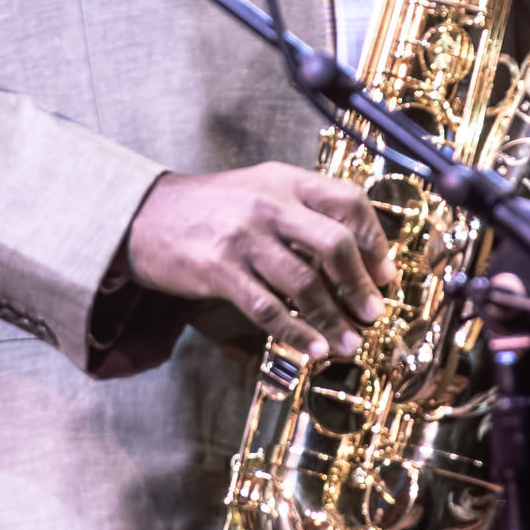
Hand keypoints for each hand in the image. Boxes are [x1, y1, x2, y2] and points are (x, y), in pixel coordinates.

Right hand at [124, 164, 395, 359]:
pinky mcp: (219, 270)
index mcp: (286, 180)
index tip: (386, 272)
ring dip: (332, 318)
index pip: (348, 201)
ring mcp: (243, 238)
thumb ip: (303, 211)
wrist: (144, 215)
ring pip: (304, 283)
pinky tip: (312, 349)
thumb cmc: (212, 206)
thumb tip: (353, 254)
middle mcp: (269, 204)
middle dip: (360, 284)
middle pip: (334, 243)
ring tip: (350, 342)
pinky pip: (268, 308)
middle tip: (373, 311)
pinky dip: (295, 332)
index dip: (375, 240)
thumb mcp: (261, 189)